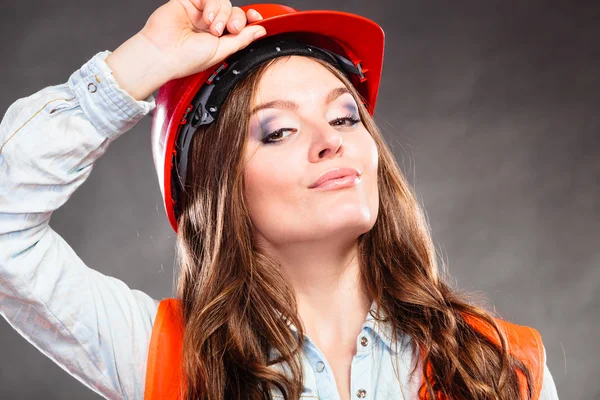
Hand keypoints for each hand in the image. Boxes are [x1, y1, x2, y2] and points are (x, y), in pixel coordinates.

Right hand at [141, 0, 265, 78]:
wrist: (163, 54)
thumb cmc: (186, 59)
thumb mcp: (222, 52)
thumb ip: (242, 39)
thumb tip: (260, 31)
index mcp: (218, 39)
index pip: (239, 24)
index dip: (249, 19)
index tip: (256, 19)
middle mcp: (209, 25)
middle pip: (233, 11)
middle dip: (235, 19)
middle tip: (229, 30)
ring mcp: (199, 13)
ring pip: (223, 2)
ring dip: (222, 13)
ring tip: (213, 28)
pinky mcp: (187, 2)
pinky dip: (212, 5)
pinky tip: (206, 18)